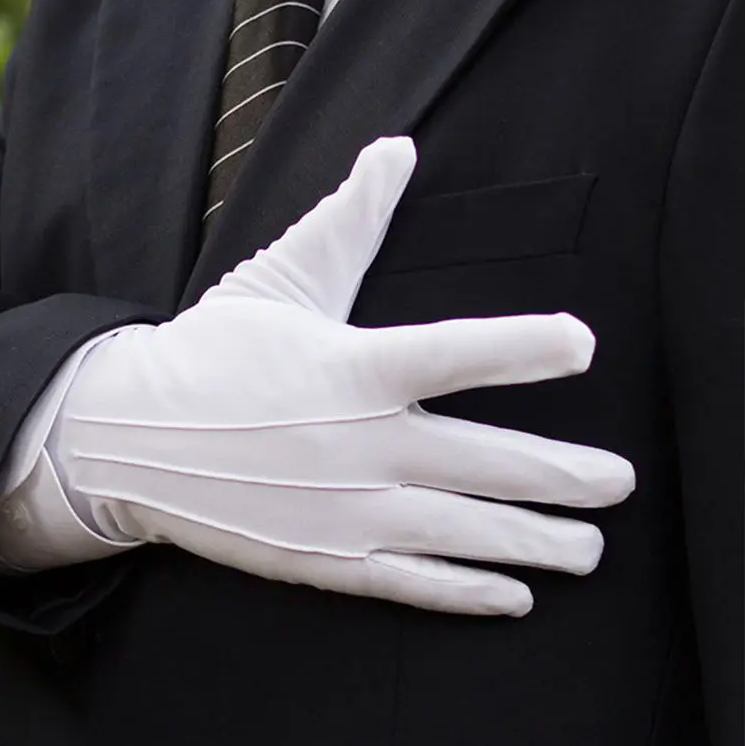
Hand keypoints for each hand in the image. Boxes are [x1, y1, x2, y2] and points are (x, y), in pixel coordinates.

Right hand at [54, 136, 634, 614]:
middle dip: (561, 476)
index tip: (579, 343)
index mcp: (350, 367)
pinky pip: (408, 582)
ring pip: (459, 533)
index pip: (451, 352)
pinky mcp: (319, 558)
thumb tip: (396, 147)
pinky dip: (465, 593)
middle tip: (618, 481)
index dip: (521, 347)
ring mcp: (340, 511)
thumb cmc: (210, 351)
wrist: (127, 436)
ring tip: (588, 549)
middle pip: (482, 463)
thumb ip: (349, 219)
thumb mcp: (279, 277)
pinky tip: (513, 599)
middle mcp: (356, 444)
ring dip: (533, 544)